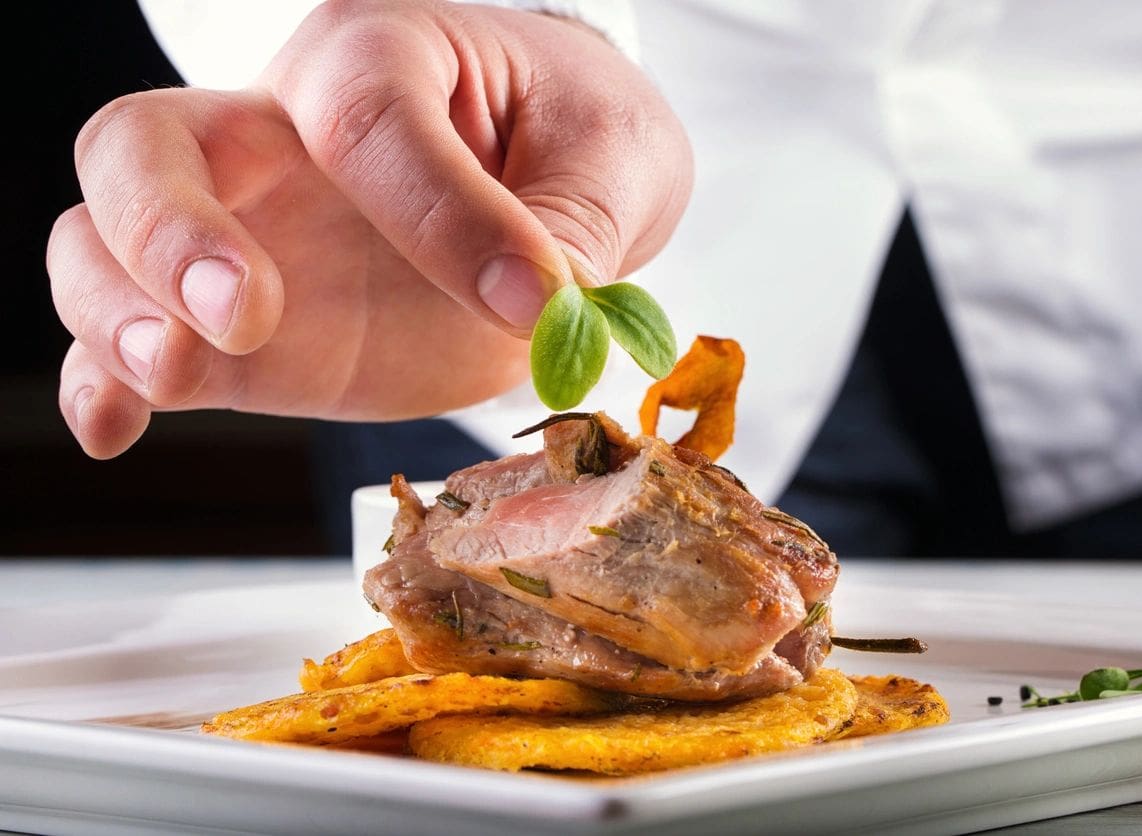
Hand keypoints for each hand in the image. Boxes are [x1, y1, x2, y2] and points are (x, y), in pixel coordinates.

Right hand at [47, 0, 691, 457]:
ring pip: (104, 241)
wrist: (558, 172)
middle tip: (245, 306)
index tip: (533, 298)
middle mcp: (280, 134)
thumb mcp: (608, 165)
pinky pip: (138, 343)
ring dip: (119, 310)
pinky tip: (115, 428)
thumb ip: (573, 235)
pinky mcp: (242, 327)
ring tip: (176, 369)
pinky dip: (106, 384)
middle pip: (144, 144)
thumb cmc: (576, 138)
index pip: (365, 117)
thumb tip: (546, 316)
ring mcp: (247, 232)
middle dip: (169, 227)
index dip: (442, 214)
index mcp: (380, 58)